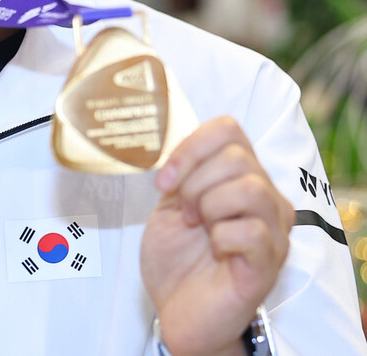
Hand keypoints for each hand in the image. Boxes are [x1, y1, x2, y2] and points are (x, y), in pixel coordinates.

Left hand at [140, 116, 292, 355]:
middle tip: (185, 213)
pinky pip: (252, 231)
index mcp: (241, 177)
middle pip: (237, 157)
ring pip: (250, 189)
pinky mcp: (269, 264)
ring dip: (209, 206)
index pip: (228, 129)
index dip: (189, 147)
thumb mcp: (169, 203)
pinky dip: (222, 237)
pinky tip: (216, 251)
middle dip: (195, 181)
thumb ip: (179, 172)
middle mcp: (266, 198)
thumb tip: (171, 142)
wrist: (176, 310)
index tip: (164, 181)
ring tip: (199, 228)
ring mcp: (273, 231)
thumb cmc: (176, 257)